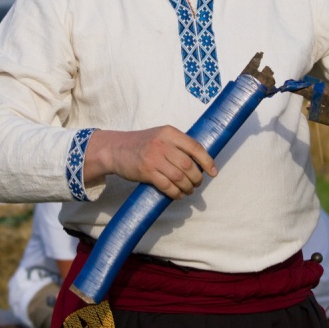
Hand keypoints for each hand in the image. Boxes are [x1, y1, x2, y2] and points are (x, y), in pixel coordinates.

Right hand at [86, 126, 217, 199]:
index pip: (195, 147)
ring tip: (188, 190)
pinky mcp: (146, 172)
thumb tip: (200, 161)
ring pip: (179, 177)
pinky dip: (176, 193)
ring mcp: (154, 158)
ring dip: (188, 187)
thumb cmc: (142, 143)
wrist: (115, 149)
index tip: (213, 172)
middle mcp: (162, 144)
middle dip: (197, 178)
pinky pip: (167, 186)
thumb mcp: (160, 135)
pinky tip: (178, 195)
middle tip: (197, 183)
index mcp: (169, 132)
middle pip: (189, 165)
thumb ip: (177, 144)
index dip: (207, 161)